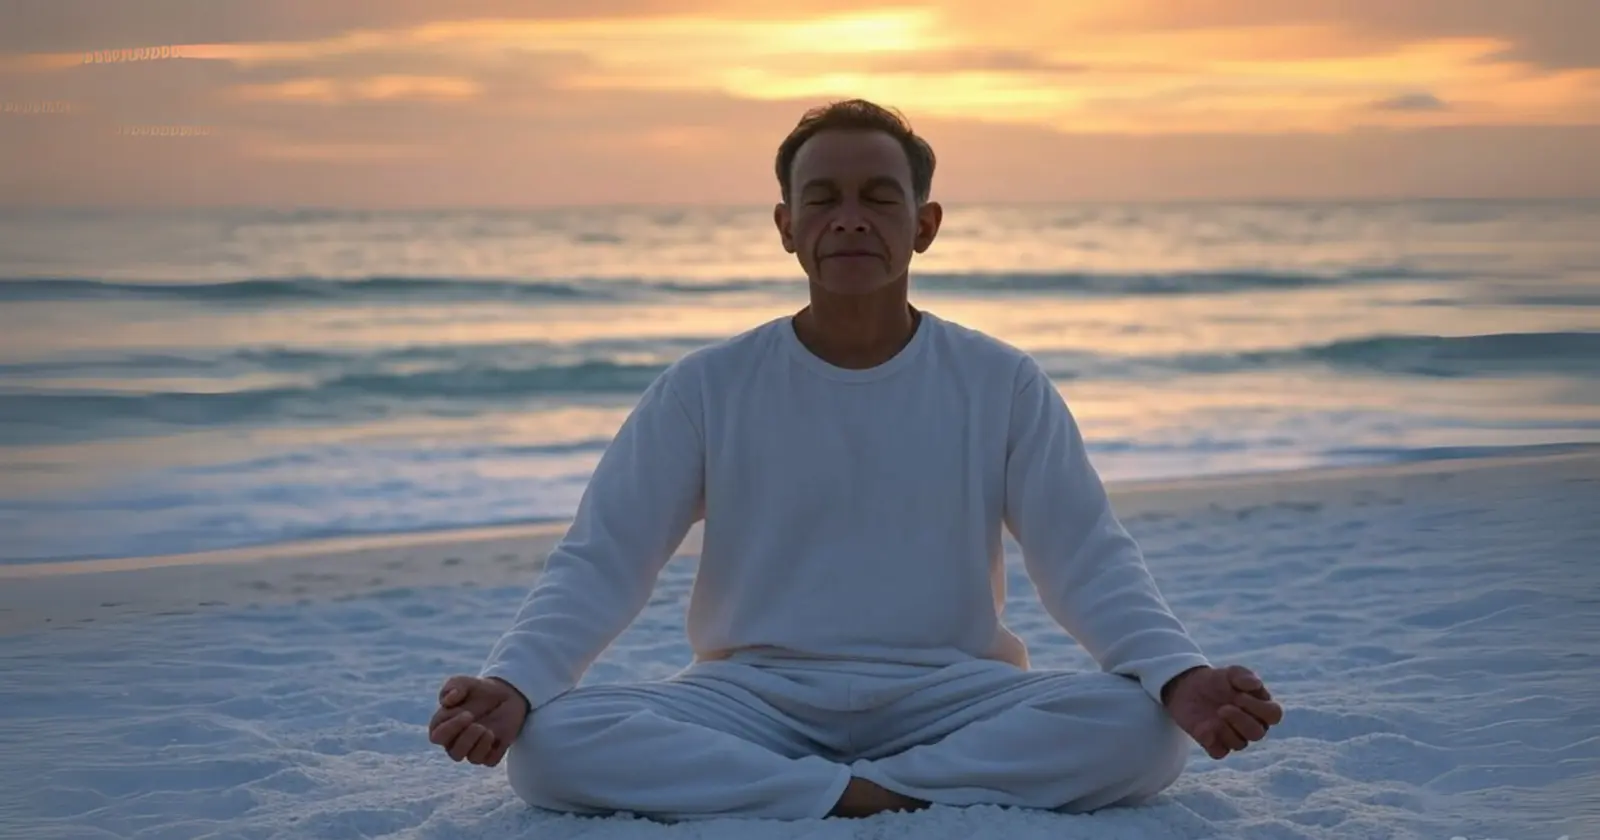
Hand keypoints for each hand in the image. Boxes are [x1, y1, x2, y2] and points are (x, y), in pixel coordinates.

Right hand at [427, 675, 529, 766]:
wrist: (506, 695)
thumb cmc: (478, 690)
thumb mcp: (465, 682)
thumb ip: (453, 687)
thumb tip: (447, 701)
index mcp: (444, 727)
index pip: (437, 737)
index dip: (451, 728)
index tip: (467, 713)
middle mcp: (456, 742)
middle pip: (454, 753)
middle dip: (466, 738)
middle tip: (478, 723)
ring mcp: (474, 749)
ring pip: (471, 759)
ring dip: (480, 743)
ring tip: (487, 729)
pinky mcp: (491, 753)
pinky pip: (489, 761)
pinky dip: (493, 749)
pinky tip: (495, 735)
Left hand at [1161, 665, 1283, 758]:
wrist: (1189, 688)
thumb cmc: (1217, 681)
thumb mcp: (1230, 673)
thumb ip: (1244, 676)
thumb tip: (1255, 684)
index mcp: (1261, 709)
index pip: (1274, 715)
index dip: (1258, 707)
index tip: (1239, 695)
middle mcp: (1251, 726)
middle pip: (1258, 733)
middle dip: (1240, 719)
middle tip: (1223, 707)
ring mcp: (1233, 737)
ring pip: (1239, 744)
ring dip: (1226, 729)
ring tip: (1216, 712)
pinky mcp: (1214, 745)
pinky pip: (1218, 752)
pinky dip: (1211, 740)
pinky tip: (1203, 727)